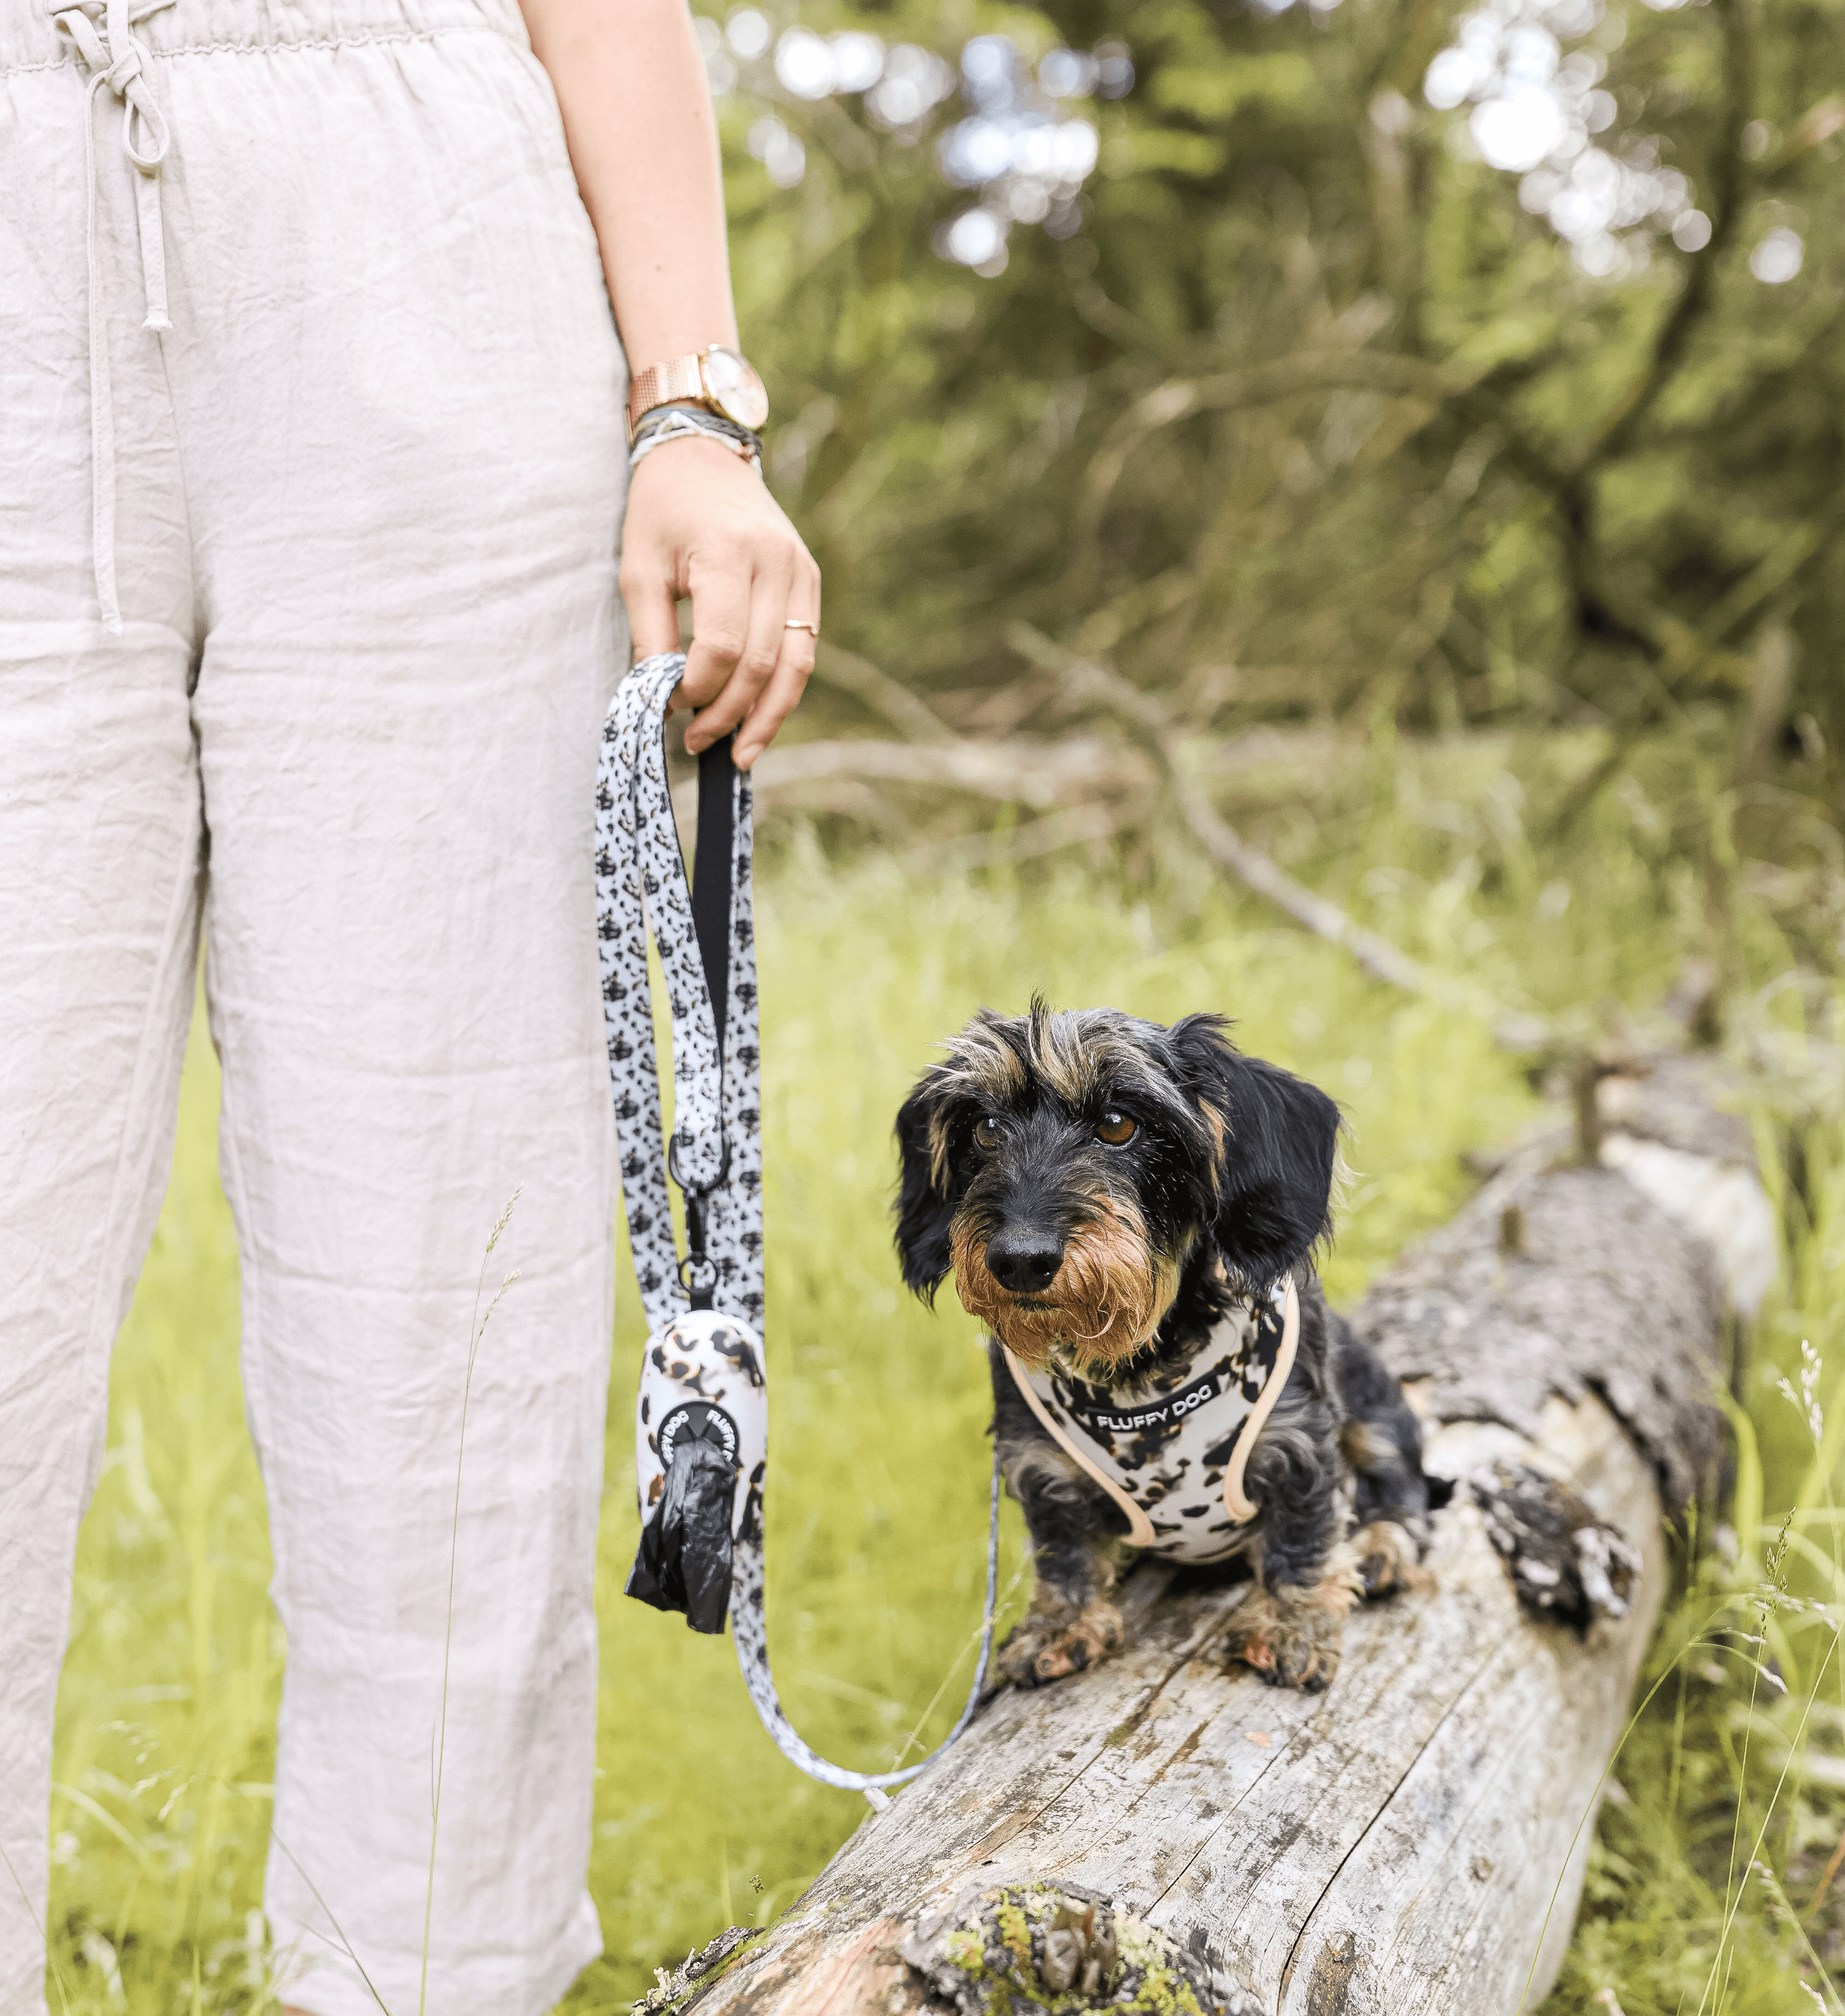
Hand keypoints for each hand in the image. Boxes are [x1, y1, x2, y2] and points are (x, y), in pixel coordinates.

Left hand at [620, 435, 820, 769]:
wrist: (703, 457)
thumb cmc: (661, 512)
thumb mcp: (638, 569)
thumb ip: (651, 638)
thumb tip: (664, 702)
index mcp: (726, 553)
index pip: (721, 645)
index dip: (696, 688)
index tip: (670, 705)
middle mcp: (775, 562)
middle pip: (760, 662)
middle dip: (728, 713)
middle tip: (696, 742)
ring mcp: (801, 572)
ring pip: (794, 666)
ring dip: (767, 718)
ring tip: (739, 754)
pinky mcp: (810, 581)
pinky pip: (803, 650)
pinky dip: (781, 690)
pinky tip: (758, 719)